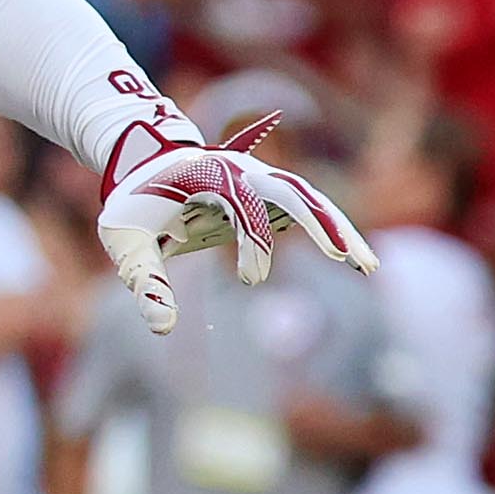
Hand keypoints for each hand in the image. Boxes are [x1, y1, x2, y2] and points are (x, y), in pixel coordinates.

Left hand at [93, 110, 372, 333]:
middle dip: (325, 225)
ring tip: (369, 267)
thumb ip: (144, 281)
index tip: (249, 281)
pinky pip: (308, 210)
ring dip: (340, 229)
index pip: (244, 206)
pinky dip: (331, 230)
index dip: (253, 242)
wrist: (145, 164)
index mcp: (210, 175)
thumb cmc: (134, 203)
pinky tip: (354, 259)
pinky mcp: (270, 195)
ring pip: (311, 200)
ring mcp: (262, 180)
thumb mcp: (125, 240)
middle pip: (296, 193)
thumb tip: (165, 329)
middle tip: (352, 262)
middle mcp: (245, 172)